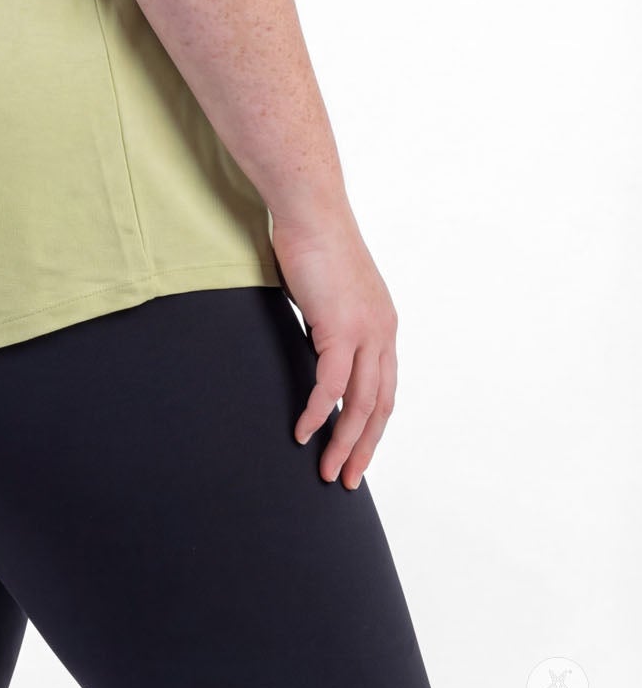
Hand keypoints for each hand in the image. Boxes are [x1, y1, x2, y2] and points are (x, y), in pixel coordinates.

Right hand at [269, 203, 398, 490]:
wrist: (312, 209)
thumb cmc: (313, 241)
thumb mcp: (330, 292)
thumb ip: (329, 322)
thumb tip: (314, 345)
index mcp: (383, 325)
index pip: (384, 389)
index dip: (372, 426)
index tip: (357, 451)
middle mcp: (383, 333)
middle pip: (379, 406)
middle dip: (364, 447)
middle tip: (347, 478)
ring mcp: (365, 332)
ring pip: (360, 404)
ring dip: (344, 441)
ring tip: (327, 470)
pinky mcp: (340, 328)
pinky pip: (329, 384)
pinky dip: (316, 412)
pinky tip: (303, 432)